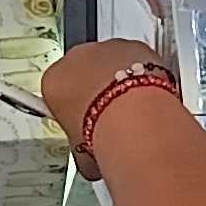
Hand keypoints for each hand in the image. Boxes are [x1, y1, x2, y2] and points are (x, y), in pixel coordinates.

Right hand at [42, 37, 173, 151]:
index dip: (73, 110)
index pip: (58, 91)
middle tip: (110, 119)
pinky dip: (145, 74)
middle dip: (96, 91)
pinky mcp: (136, 45)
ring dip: (120, 80)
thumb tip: (89, 160)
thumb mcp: (79, 151)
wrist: (133, 118)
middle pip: (84, 72)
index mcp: (54, 80)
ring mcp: (107, 48)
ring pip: (112, 62)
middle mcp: (77, 57)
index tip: (84, 122)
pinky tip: (150, 98)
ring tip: (134, 112)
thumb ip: (80, 145)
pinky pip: (138, 59)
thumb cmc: (101, 131)